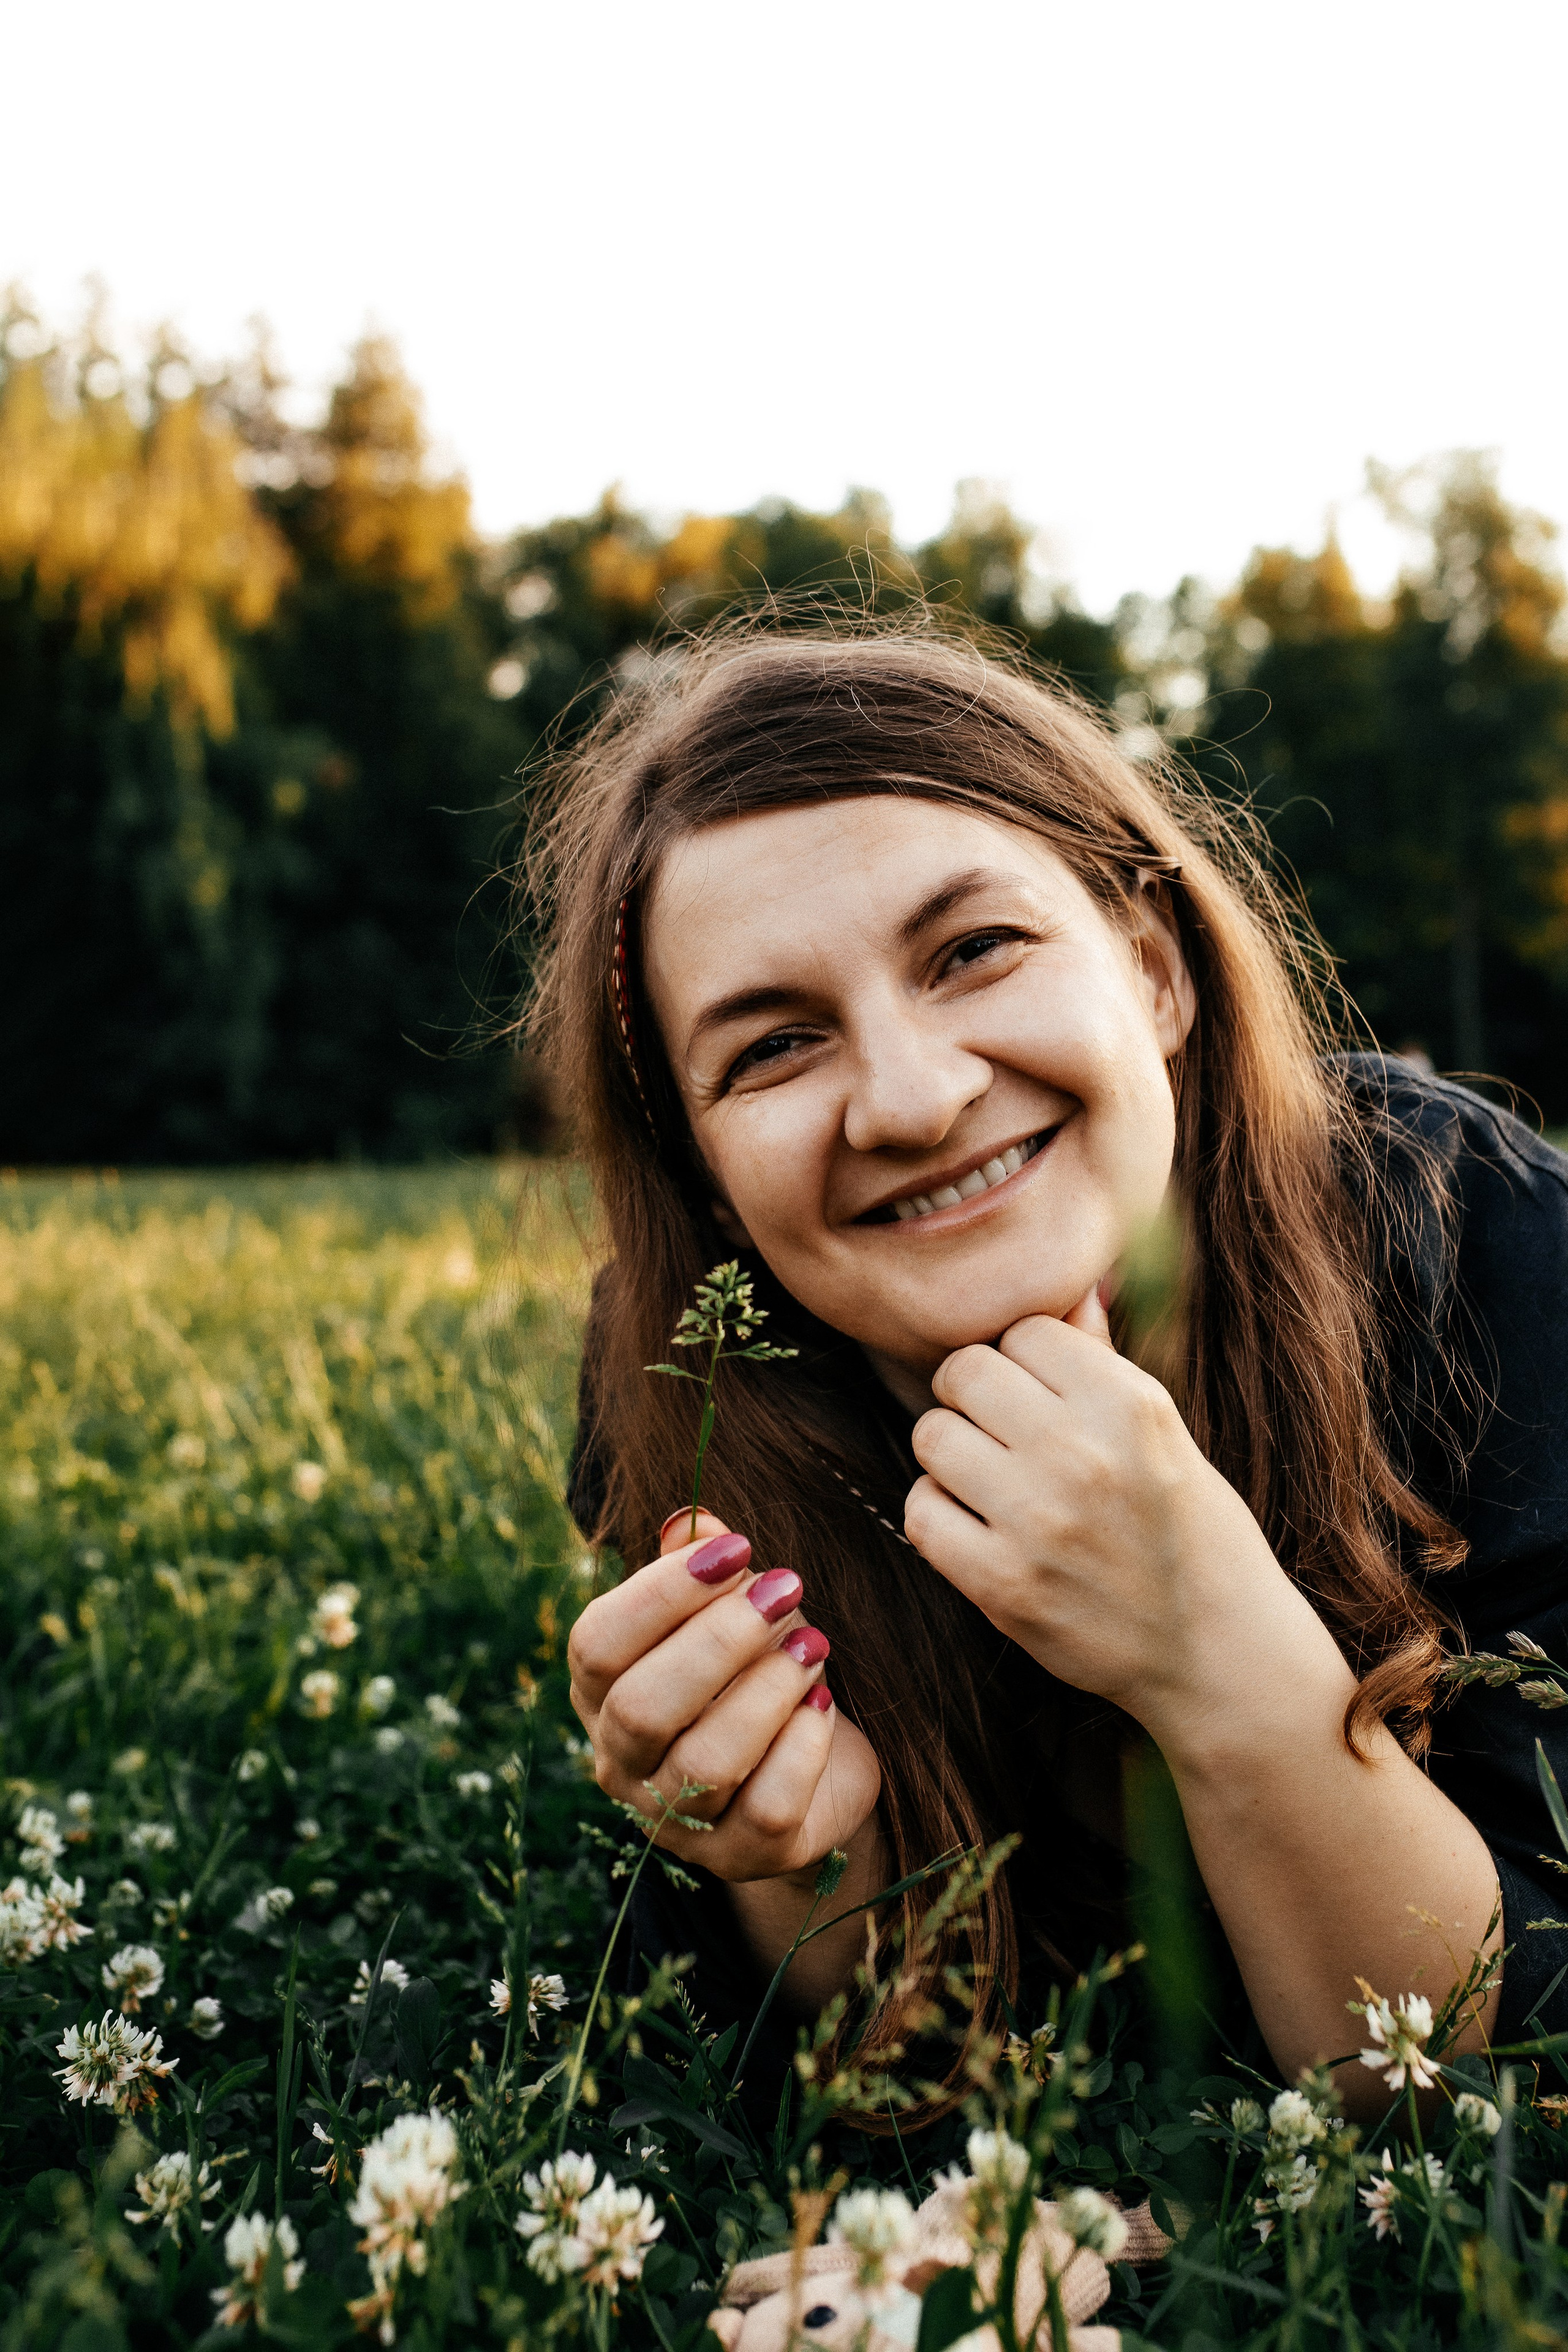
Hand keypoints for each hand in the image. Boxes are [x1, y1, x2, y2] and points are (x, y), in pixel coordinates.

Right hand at [567, 1510, 881, 1883]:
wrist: (810, 1770)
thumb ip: (703, 1568)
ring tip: (815, 1644)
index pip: (597, 1644)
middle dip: (720, 1640)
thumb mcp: (727, 1613)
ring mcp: (675, 1821)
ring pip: (706, 1762)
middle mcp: (621, 1764)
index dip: (661, 1592)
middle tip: (788, 1589)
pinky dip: (802, 1745)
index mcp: (600, 1695)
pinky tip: (824, 1704)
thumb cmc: (752, 1673)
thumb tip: (693, 1519)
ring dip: (768, 1691)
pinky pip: (767, 1806)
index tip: (737, 1548)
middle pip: (642, 1707)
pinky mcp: (742, 1855)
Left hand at [905, 1287, 1341, 1745]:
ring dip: (949, 1455)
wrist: (1217, 1651)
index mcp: (1128, 1403)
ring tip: (987, 1482)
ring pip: (931, 1435)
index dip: (1023, 1362)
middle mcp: (1080, 1452)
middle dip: (972, 1397)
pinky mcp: (1003, 1586)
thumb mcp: (1162, 1433)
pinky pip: (921, 1512)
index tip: (1039, 1396)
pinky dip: (938, 1516)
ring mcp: (1038, 1520)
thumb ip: (1102, 1361)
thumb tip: (1072, 1289)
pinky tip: (975, 1529)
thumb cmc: (1191, 1530)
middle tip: (998, 1433)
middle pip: (963, 1372)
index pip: (1023, 1331)